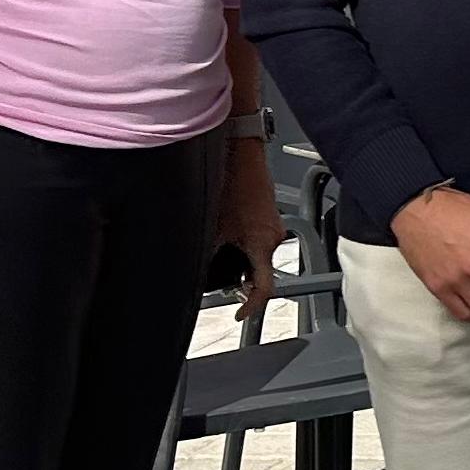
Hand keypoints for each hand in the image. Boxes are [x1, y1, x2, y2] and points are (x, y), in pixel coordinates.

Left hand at [219, 139, 283, 323]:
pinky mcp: (269, 217)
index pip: (264, 288)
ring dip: (242, 261)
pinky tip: (228, 236)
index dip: (252, 306)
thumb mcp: (213, 227)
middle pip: (261, 272)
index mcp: (262, 244)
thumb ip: (208, 254)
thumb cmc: (233, 184)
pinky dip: (245, 246)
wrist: (242, 155)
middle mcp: (273, 238)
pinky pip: (260, 241)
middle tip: (223, 282)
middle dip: (242, 280)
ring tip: (221, 253)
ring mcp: (274, 227)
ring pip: (260, 256)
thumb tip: (195, 271)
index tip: (240, 313)